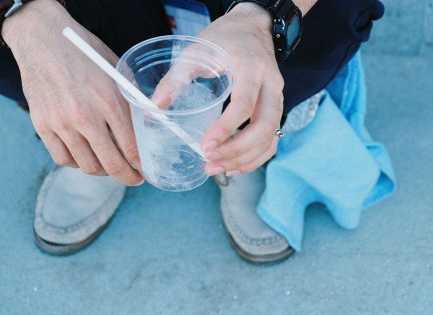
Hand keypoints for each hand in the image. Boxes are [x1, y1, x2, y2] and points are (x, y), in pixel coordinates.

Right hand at [2, 0, 143, 185]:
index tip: (146, 170)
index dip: (142, 165)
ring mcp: (62, 123)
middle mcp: (85, 117)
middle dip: (128, 177)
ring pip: (87, 166)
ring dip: (104, 171)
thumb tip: (149, 125)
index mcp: (109, 102)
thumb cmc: (85, 54)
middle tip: (134, 178)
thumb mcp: (117, 72)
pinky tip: (86, 156)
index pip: (132, 148)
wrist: (44, 39)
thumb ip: (132, 101)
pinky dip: (78, 163)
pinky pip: (63, 159)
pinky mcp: (43, 125)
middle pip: (112, 164)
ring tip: (111, 166)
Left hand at [152, 3, 283, 175]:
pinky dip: (255, 156)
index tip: (205, 146)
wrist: (253, 27)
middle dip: (237, 150)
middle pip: (264, 126)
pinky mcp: (276, 108)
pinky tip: (235, 166)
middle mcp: (271, 84)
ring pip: (271, 137)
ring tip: (217, 169)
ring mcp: (277, 97)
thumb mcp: (196, 51)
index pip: (244, 104)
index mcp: (251, 66)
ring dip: (245, 158)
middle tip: (210, 162)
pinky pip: (272, 139)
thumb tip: (156, 107)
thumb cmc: (224, 38)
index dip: (226, 129)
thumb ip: (176, 78)